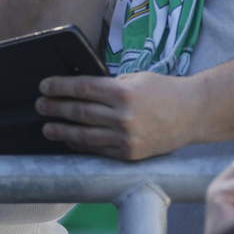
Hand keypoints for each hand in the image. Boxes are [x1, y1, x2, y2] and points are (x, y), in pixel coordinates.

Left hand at [36, 71, 201, 159]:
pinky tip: (69, 141)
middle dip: (55, 108)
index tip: (44, 86)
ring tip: (47, 128)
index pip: (82, 89)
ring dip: (62, 131)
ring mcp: (125, 138)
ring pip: (84, 135)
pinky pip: (98, 150)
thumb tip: (80, 88)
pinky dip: (81, 146)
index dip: (60, 87)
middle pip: (79, 112)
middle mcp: (122, 117)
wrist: (194, 114)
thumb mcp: (136, 78)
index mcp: (123, 92)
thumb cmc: (164, 91)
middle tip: (40, 105)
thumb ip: (109, 85)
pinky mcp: (129, 154)